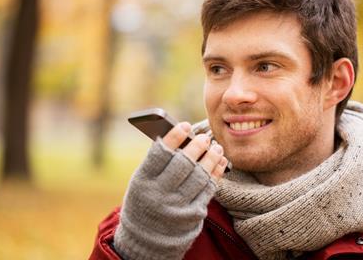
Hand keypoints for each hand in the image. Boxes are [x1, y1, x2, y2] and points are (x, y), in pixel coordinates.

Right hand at [113, 122, 225, 259]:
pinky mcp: (192, 215)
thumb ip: (158, 161)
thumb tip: (184, 136)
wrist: (147, 237)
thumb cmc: (146, 197)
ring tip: (216, 148)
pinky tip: (220, 162)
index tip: (185, 125)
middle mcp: (159, 194)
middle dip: (197, 147)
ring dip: (211, 158)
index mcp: (143, 181)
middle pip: (183, 164)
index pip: (160, 154)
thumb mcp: (143, 180)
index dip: (174, 137)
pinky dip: (216, 173)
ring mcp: (177, 206)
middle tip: (205, 137)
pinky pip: (208, 189)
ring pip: (200, 176)